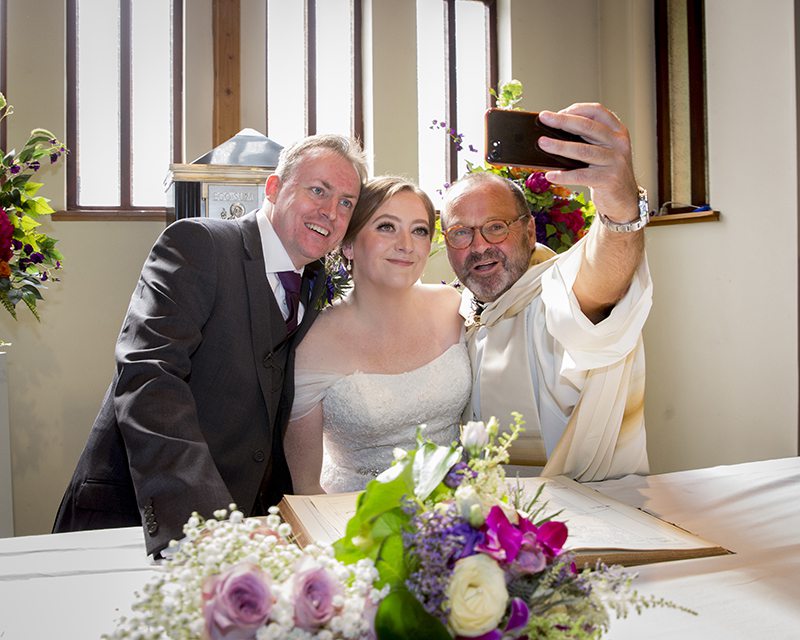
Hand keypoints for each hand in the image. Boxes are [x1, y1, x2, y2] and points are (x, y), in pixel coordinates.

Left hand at [537, 104, 638, 223]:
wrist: (624, 199)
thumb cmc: (606, 172)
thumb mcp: (603, 151)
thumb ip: (586, 140)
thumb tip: (552, 134)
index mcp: (617, 131)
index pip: (598, 111)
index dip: (577, 109)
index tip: (558, 112)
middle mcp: (618, 143)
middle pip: (588, 126)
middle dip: (563, 121)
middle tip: (544, 117)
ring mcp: (615, 161)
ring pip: (583, 150)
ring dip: (559, 146)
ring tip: (542, 143)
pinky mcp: (608, 179)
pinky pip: (581, 175)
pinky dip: (563, 175)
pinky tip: (550, 175)